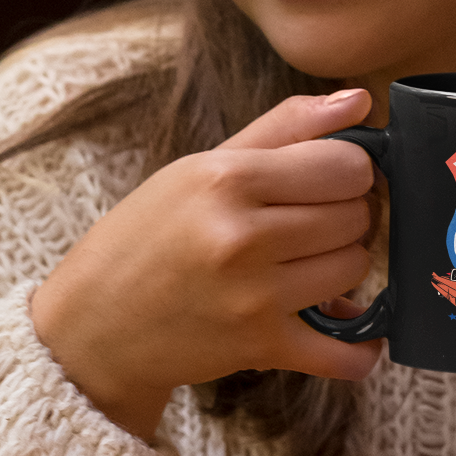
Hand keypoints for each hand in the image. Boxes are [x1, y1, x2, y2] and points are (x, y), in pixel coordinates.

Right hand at [31, 89, 380, 440]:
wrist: (94, 326)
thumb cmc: (146, 238)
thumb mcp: (198, 168)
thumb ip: (284, 128)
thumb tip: (361, 102)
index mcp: (226, 179)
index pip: (345, 165)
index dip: (350, 172)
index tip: (329, 181)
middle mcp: (241, 236)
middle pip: (355, 216)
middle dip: (345, 218)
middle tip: (313, 226)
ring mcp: (253, 296)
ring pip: (355, 269)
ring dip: (343, 269)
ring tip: (307, 266)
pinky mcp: (260, 347)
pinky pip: (344, 354)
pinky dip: (358, 350)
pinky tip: (349, 331)